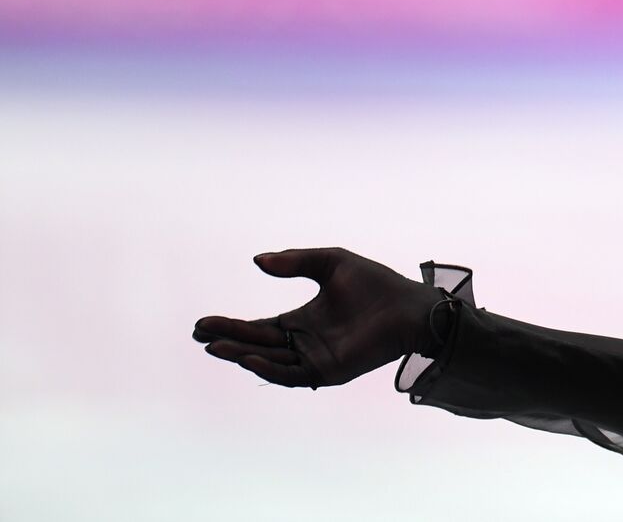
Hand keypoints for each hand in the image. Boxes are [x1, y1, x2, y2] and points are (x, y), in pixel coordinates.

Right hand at [193, 247, 443, 388]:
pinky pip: (292, 375)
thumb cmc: (375, 283)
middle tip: (200, 333)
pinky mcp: (327, 372)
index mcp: (302, 321)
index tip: (203, 323)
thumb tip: (257, 260)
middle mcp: (304, 343)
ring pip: (269, 361)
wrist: (408, 306)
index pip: (259, 327)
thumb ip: (296, 261)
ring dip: (242, 354)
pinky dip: (269, 369)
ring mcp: (314, 360)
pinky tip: (249, 358)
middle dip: (228, 340)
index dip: (231, 326)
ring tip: (215, 345)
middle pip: (257, 344)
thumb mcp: (331, 262)